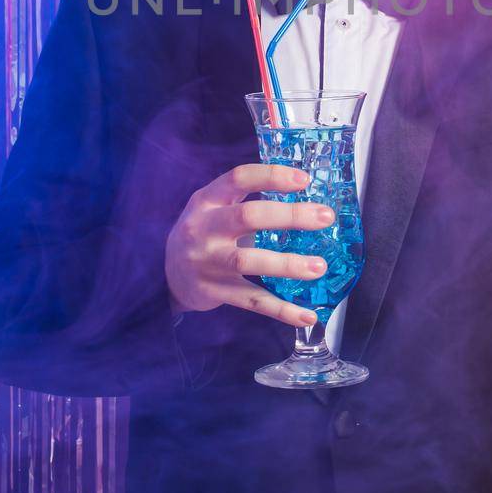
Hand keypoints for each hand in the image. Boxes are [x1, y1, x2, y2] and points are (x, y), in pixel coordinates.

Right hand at [165, 163, 334, 327]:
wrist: (166, 274)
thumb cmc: (203, 234)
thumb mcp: (213, 209)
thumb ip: (247, 200)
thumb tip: (304, 200)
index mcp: (206, 200)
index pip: (238, 179)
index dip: (271, 176)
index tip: (304, 180)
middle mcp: (203, 228)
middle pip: (248, 216)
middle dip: (290, 215)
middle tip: (325, 217)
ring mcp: (207, 261)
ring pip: (249, 261)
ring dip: (287, 264)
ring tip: (319, 266)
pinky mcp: (213, 292)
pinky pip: (252, 301)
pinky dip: (281, 310)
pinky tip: (306, 316)